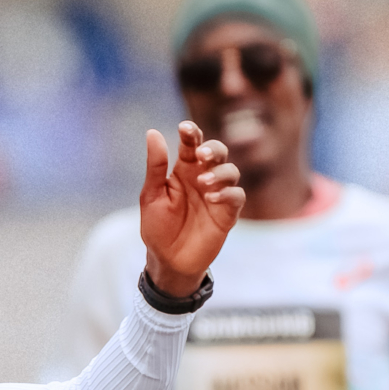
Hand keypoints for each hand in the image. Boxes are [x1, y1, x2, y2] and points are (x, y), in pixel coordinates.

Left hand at [138, 121, 244, 297]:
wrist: (168, 260)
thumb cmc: (158, 227)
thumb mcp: (151, 195)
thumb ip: (156, 166)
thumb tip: (152, 132)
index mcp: (183, 170)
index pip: (191, 144)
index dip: (191, 132)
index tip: (185, 128)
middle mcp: (202, 177)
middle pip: (217, 152)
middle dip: (213, 149)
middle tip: (201, 155)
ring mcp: (217, 194)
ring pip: (231, 171)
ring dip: (220, 172)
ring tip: (204, 183)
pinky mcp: (227, 213)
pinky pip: (236, 196)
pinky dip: (227, 193)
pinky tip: (211, 198)